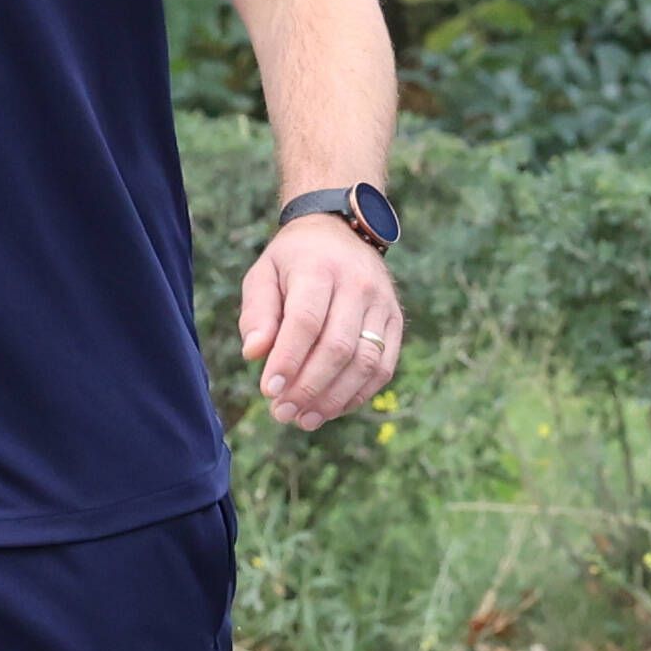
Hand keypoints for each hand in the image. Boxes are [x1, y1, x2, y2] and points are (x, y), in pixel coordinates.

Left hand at [242, 213, 399, 431]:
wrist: (341, 231)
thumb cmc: (293, 261)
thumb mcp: (264, 273)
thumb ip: (257, 313)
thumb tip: (254, 354)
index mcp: (320, 268)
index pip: (306, 321)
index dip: (288, 360)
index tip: (268, 392)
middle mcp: (358, 284)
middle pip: (338, 347)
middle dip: (309, 387)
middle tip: (282, 413)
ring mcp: (382, 304)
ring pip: (366, 362)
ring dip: (334, 399)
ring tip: (304, 420)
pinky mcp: (395, 321)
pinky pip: (384, 368)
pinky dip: (358, 395)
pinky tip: (331, 409)